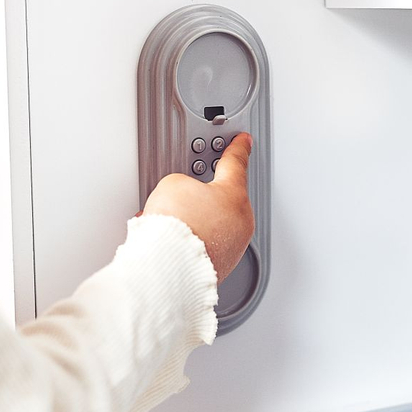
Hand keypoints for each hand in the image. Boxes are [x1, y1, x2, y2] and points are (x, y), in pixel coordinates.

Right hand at [141, 133, 254, 281]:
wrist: (168, 270)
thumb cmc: (175, 229)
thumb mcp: (172, 184)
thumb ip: (183, 181)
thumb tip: (181, 196)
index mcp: (235, 195)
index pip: (236, 163)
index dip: (237, 148)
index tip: (243, 142)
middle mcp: (240, 222)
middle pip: (221, 197)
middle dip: (200, 194)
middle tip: (177, 194)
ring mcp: (232, 247)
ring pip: (211, 223)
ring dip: (191, 220)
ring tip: (168, 223)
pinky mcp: (219, 266)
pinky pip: (203, 244)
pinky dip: (189, 240)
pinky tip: (171, 240)